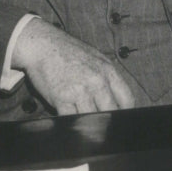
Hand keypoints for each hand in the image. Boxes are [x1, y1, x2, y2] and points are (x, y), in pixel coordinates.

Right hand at [11, 17, 136, 115]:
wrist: (44, 45)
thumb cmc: (70, 51)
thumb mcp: (97, 58)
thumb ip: (108, 78)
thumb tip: (117, 98)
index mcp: (108, 71)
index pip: (127, 99)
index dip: (125, 112)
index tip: (121, 119)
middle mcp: (97, 81)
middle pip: (110, 111)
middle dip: (108, 120)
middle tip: (104, 125)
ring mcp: (79, 91)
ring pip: (92, 118)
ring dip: (89, 123)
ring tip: (88, 123)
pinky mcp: (61, 99)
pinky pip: (71, 119)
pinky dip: (73, 122)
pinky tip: (72, 119)